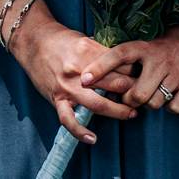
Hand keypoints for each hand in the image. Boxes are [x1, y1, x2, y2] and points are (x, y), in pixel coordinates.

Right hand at [9, 5, 136, 144]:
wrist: (34, 41)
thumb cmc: (62, 39)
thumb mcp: (85, 39)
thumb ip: (102, 53)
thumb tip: (126, 64)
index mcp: (88, 51)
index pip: (120, 65)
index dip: (135, 73)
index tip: (145, 78)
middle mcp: (79, 70)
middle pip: (114, 83)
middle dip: (132, 91)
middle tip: (145, 95)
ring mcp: (67, 86)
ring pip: (98, 103)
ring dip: (118, 111)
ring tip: (131, 113)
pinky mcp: (56, 98)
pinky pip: (68, 119)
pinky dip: (80, 131)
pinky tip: (93, 139)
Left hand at [81, 21, 178, 116]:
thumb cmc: (177, 35)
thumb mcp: (153, 38)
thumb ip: (134, 52)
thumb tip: (106, 63)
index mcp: (147, 46)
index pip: (118, 54)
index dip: (100, 67)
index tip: (85, 79)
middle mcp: (160, 60)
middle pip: (136, 94)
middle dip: (130, 100)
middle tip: (133, 95)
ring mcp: (177, 74)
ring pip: (154, 103)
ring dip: (152, 103)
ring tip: (156, 91)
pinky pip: (174, 108)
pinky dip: (171, 106)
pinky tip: (173, 94)